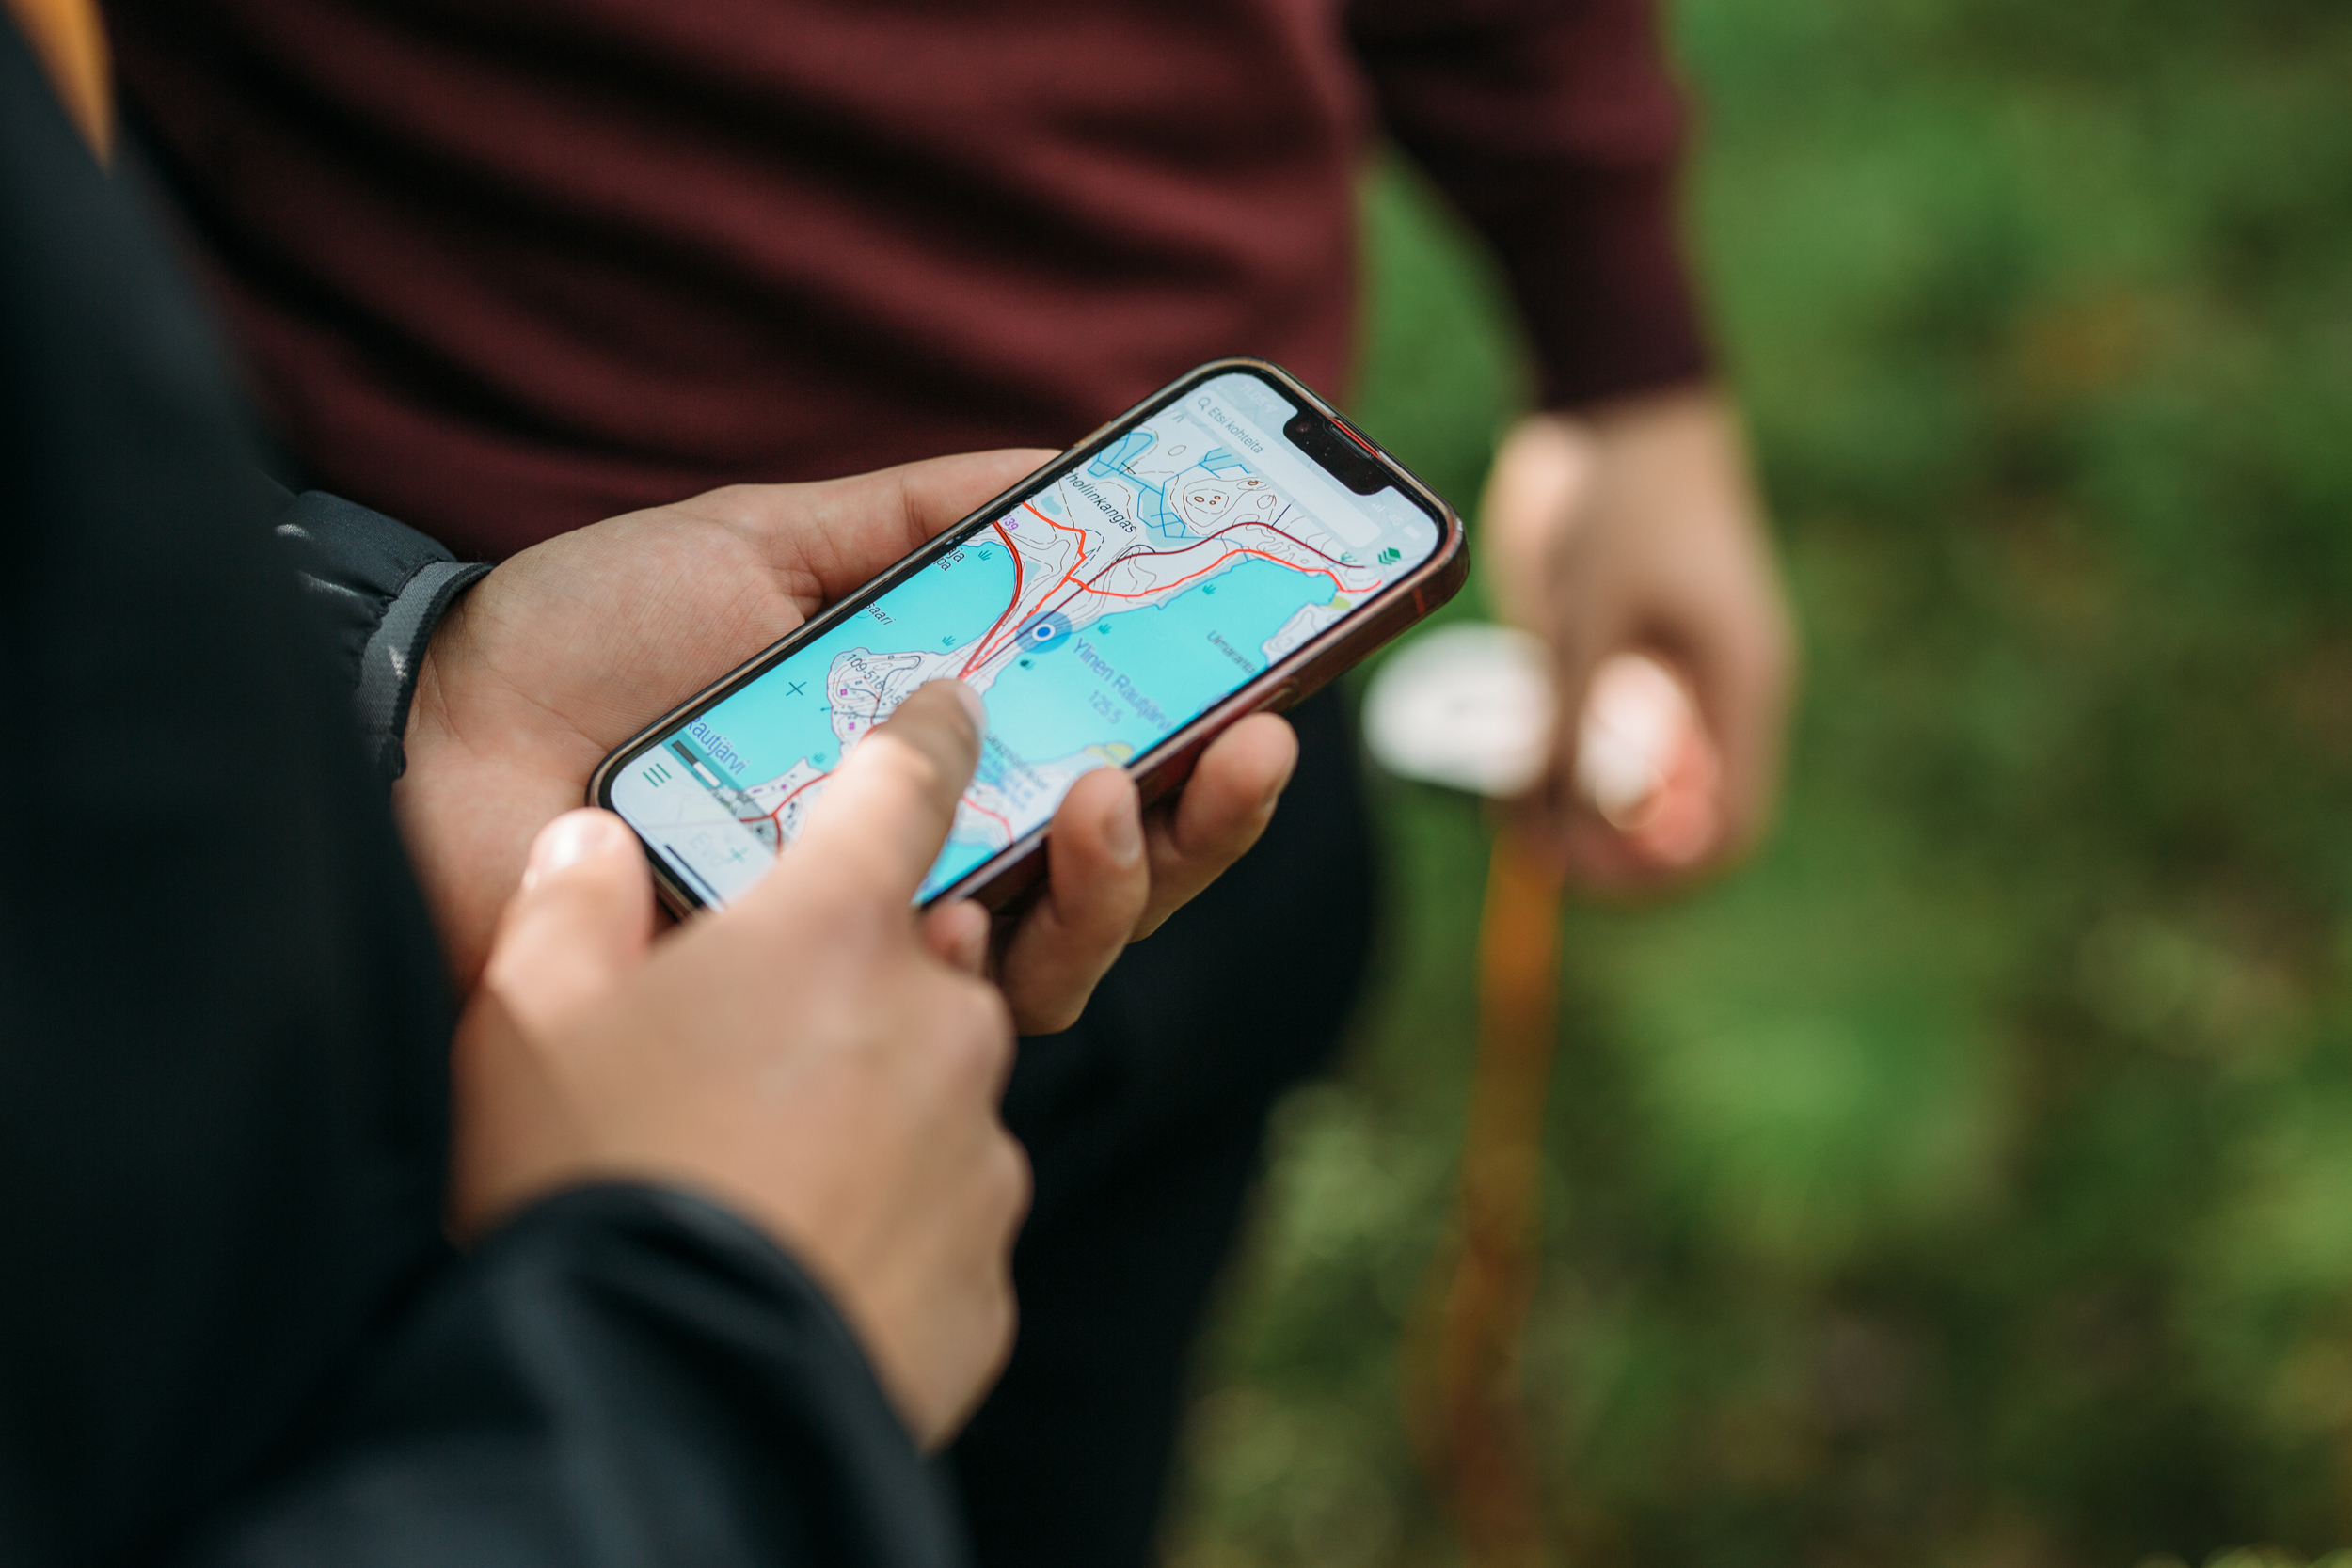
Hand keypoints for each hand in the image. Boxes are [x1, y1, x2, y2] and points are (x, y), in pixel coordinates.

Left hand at [397, 453, 1298, 1027]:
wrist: (438, 731)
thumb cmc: (593, 636)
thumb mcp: (770, 541)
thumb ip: (918, 518)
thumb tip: (1066, 461)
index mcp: (927, 761)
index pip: (1103, 765)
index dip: (1199, 736)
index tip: (1278, 677)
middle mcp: (919, 867)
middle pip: (1115, 875)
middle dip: (1206, 820)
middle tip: (1253, 743)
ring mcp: (863, 955)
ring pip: (1058, 959)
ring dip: (1123, 878)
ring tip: (1115, 794)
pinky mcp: (799, 1020)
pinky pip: (938, 1023)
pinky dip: (986, 957)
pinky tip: (984, 898)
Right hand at [452, 683, 1028, 1445]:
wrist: (661, 1402)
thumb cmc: (591, 1184)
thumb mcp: (526, 1020)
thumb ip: (567, 906)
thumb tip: (586, 848)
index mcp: (836, 932)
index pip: (908, 787)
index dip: (927, 737)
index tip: (949, 709)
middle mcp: (940, 1023)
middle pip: (925, 962)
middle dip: (863, 982)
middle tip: (760, 1043)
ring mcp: (977, 1152)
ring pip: (938, 1094)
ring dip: (875, 1107)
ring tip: (758, 1171)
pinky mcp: (985, 1272)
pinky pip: (943, 1214)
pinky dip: (889, 1219)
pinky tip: (799, 1254)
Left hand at [1479, 385, 1794, 887]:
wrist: (1617, 401)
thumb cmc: (1621, 498)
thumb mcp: (1585, 613)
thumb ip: (1566, 721)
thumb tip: (1546, 832)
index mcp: (1738, 688)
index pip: (1726, 831)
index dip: (1661, 873)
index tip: (1579, 872)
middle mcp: (1716, 696)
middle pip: (1682, 822)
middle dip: (1611, 852)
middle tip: (1532, 850)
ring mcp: (1674, 679)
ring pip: (1634, 790)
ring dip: (1579, 814)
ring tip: (1513, 811)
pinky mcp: (1627, 658)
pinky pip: (1602, 743)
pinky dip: (1560, 768)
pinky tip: (1511, 767)